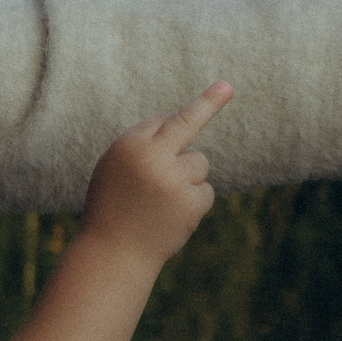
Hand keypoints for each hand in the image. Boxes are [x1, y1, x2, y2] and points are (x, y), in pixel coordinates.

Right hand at [79, 82, 232, 261]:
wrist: (114, 253)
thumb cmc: (112, 206)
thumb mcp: (115, 168)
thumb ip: (144, 144)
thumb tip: (181, 121)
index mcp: (129, 145)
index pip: (164, 119)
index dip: (197, 105)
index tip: (226, 87)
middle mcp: (152, 157)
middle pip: (187, 127)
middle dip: (209, 105)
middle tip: (228, 87)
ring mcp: (173, 180)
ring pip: (199, 162)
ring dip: (188, 176)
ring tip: (162, 199)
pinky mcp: (190, 203)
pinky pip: (205, 190)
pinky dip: (193, 201)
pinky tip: (173, 215)